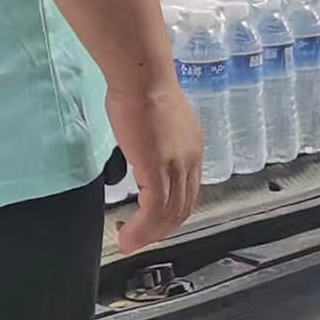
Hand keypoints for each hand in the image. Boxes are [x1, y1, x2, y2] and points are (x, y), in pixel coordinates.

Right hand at [106, 73, 205, 256]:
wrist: (142, 76)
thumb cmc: (142, 88)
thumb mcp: (156, 120)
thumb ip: (155, 139)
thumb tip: (143, 148)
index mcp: (191, 148)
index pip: (188, 191)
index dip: (172, 212)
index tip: (154, 222)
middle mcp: (190, 159)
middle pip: (182, 208)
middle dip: (162, 229)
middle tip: (141, 239)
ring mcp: (176, 165)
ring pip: (169, 214)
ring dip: (149, 234)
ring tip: (130, 243)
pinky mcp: (157, 168)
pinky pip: (153, 210)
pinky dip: (141, 229)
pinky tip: (127, 236)